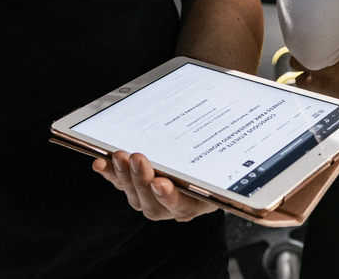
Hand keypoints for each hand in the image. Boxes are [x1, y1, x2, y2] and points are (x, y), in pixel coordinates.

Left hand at [92, 151, 218, 221]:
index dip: (169, 197)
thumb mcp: (223, 162)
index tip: (161, 183)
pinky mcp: (137, 189)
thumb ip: (219, 159)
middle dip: (142, 180)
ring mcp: (152, 200)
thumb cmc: (216, 166)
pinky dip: (111, 174)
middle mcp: (172, 207)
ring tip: (121, 156)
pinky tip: (101, 164)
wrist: (207, 169)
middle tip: (138, 158)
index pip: (182, 206)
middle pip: (153, 204)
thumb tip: (237, 132)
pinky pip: (122, 185)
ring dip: (125, 176)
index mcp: (197, 203)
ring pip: (135, 196)